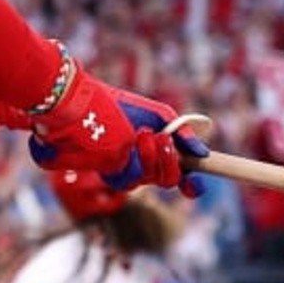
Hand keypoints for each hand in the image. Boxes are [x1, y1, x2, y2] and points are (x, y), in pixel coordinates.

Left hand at [28, 66, 207, 194]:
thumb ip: (182, 132)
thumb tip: (203, 154)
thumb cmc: (117, 103)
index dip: (189, 184)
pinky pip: (127, 177)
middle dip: (171, 162)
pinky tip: (132, 140)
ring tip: (144, 134)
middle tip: (163, 139)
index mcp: (151, 155)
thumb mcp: (156, 113)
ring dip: (153, 158)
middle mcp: (137, 166)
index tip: (196, 184)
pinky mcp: (102, 171)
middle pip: (165, 180)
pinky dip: (137, 160)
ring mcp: (119, 170)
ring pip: (146, 181)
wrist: (80, 97)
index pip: (174, 176)